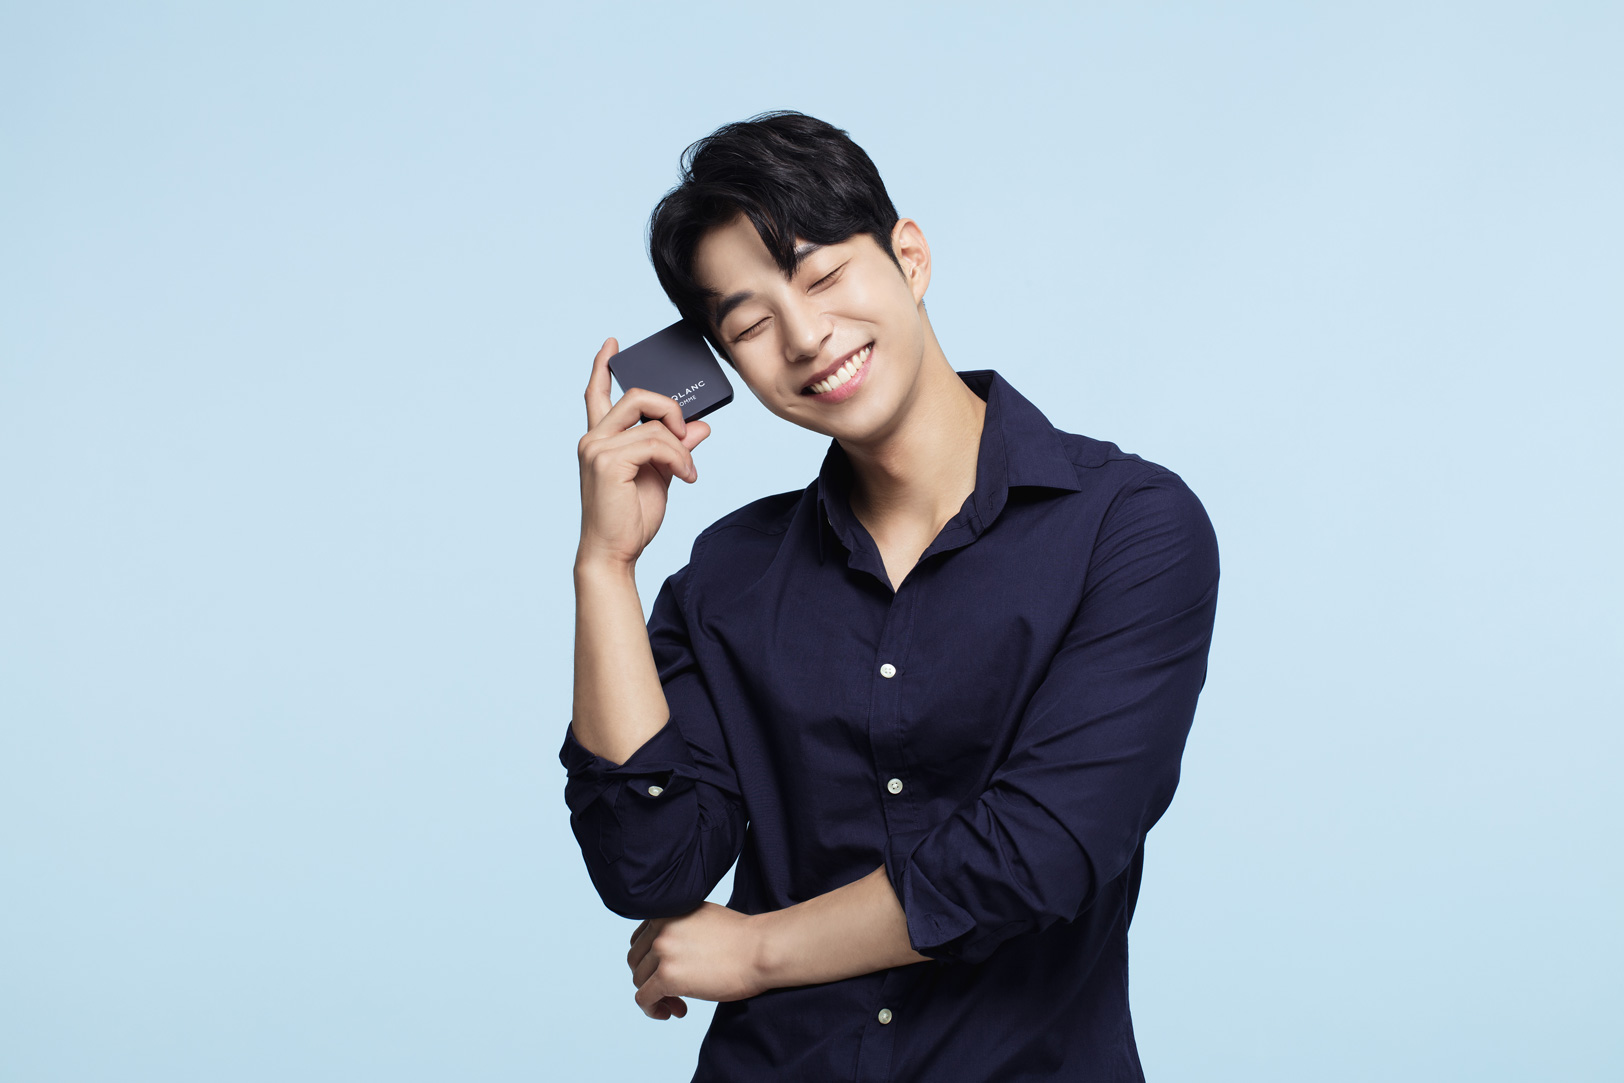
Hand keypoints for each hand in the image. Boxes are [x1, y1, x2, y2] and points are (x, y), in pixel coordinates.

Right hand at [578, 337, 712, 569]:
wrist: (615, 552)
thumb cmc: (630, 518)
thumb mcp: (660, 475)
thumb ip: (674, 448)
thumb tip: (700, 427)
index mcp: (600, 439)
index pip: (596, 393)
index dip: (602, 365)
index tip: (612, 343)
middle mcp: (593, 438)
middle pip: (637, 395)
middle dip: (670, 408)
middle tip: (686, 434)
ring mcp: (597, 447)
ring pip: (653, 422)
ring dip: (680, 446)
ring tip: (687, 470)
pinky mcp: (608, 460)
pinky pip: (658, 442)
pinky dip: (679, 458)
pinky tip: (685, 477)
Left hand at [626, 902, 770, 1019]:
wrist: (761, 949)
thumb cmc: (741, 938)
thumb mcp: (700, 919)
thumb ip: (677, 928)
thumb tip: (662, 954)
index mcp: (666, 910)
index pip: (640, 940)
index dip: (651, 961)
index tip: (669, 973)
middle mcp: (660, 927)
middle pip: (636, 961)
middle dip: (651, 979)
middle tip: (674, 994)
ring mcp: (662, 951)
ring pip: (639, 981)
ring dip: (657, 996)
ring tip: (679, 1005)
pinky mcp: (668, 976)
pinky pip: (644, 998)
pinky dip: (653, 1010)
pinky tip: (674, 1012)